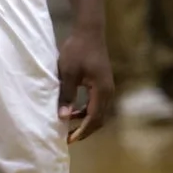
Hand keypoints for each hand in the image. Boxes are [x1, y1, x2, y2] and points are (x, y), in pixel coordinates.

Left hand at [57, 24, 114, 142]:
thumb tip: (64, 117)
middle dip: (85, 130)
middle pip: (99, 119)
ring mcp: (107, 88)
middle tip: (69, 138)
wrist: (89, 32)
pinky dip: (87, 111)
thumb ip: (67, 95)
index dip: (82, 131)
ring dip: (85, 121)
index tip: (69, 140)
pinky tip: (74, 111)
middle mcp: (108, 92)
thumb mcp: (68, 73)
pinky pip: (97, 104)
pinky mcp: (103, 84)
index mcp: (102, 91)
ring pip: (99, 112)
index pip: (94, 119)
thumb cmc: (77, 50)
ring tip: (69, 127)